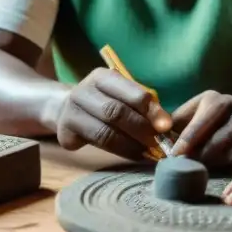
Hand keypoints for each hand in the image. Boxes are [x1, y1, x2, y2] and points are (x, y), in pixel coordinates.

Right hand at [55, 67, 172, 159]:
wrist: (66, 109)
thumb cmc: (105, 101)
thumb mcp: (121, 93)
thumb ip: (141, 104)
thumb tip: (166, 125)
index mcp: (101, 77)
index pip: (131, 91)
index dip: (151, 110)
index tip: (166, 126)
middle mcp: (82, 91)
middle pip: (116, 112)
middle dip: (141, 129)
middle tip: (158, 143)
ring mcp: (70, 113)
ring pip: (105, 133)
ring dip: (131, 145)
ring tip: (148, 152)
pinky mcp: (65, 135)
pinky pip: (96, 146)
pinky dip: (119, 152)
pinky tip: (134, 155)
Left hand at [170, 90, 231, 168]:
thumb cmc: (209, 121)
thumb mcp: (192, 115)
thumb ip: (175, 125)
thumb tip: (157, 138)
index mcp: (214, 99)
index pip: (200, 121)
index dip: (187, 140)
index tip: (175, 155)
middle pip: (216, 138)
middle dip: (200, 155)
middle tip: (186, 167)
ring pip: (230, 150)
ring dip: (213, 163)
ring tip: (200, 170)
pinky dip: (229, 164)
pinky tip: (219, 168)